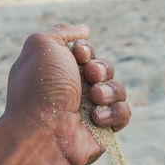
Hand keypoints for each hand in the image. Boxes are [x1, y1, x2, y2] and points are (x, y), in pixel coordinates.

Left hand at [3, 24, 130, 164]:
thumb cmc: (40, 89)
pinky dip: (114, 113)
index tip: (79, 54)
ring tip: (94, 98)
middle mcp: (73, 89)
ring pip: (117, 88)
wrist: (43, 133)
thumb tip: (84, 30)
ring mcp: (89, 109)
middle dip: (101, 68)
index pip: (85, 52)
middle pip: (104, 68)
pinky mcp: (104, 128)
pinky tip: (97, 119)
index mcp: (58, 71)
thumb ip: (62, 31)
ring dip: (108, 90)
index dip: (86, 50)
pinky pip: (124, 112)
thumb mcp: (42, 45)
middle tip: (90, 76)